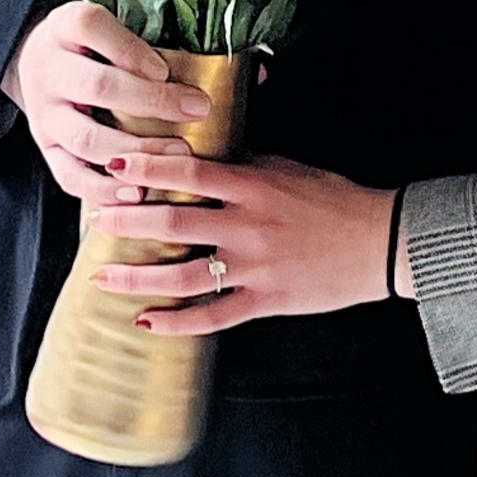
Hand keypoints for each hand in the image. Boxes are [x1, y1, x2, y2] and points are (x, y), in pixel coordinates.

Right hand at [3, 2, 191, 206]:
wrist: (39, 62)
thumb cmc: (90, 43)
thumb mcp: (107, 22)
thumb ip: (141, 34)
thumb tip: (209, 58)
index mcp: (65, 28)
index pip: (91, 27)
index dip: (131, 50)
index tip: (165, 69)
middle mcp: (49, 71)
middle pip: (98, 86)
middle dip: (152, 101)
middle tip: (197, 108)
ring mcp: (45, 115)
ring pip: (87, 138)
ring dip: (137, 150)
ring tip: (179, 153)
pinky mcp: (47, 150)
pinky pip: (70, 176)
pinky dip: (106, 189)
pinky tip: (140, 192)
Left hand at [111, 157, 403, 335]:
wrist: (381, 241)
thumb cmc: (335, 199)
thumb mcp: (288, 168)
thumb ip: (244, 163)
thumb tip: (200, 154)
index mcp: (254, 186)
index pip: (190, 172)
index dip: (148, 169)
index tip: (115, 167)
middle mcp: (250, 226)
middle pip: (174, 224)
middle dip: (127, 222)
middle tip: (95, 221)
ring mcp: (256, 267)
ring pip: (184, 276)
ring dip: (137, 277)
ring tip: (102, 275)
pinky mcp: (266, 300)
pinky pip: (213, 316)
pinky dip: (176, 323)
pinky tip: (145, 322)